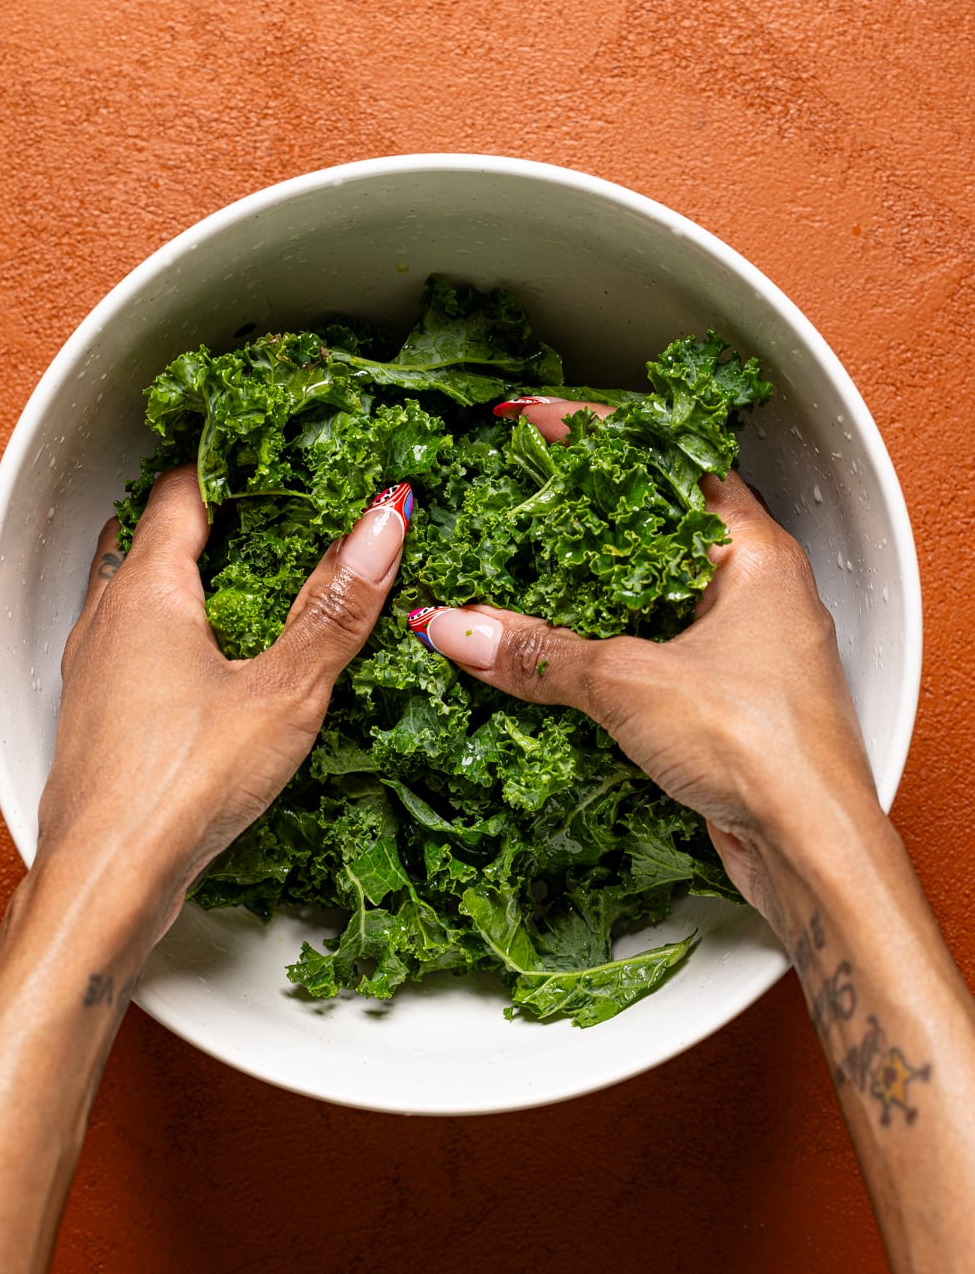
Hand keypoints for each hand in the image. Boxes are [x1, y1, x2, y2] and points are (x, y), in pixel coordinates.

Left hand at [37, 466, 411, 949]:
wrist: (106, 882)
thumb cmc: (177, 788)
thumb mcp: (284, 691)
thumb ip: (336, 607)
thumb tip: (382, 524)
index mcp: (146, 590)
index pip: (183, 490)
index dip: (232, 466)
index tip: (276, 459)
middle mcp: (105, 618)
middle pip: (154, 535)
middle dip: (213, 519)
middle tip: (273, 512)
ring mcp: (93, 669)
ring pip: (136, 593)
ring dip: (189, 578)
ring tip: (250, 581)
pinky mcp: (98, 716)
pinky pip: (132, 646)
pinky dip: (172, 634)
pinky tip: (211, 668)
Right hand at [408, 400, 876, 940]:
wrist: (813, 849)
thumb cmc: (765, 748)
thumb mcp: (632, 683)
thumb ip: (541, 654)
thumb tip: (460, 628)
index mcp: (754, 552)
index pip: (667, 460)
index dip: (596, 433)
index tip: (533, 423)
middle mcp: (757, 589)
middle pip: (655, 524)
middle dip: (585, 513)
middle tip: (521, 493)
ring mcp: (744, 646)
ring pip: (653, 594)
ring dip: (590, 589)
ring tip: (523, 574)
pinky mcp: (725, 699)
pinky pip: (653, 651)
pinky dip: (605, 648)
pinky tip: (559, 658)